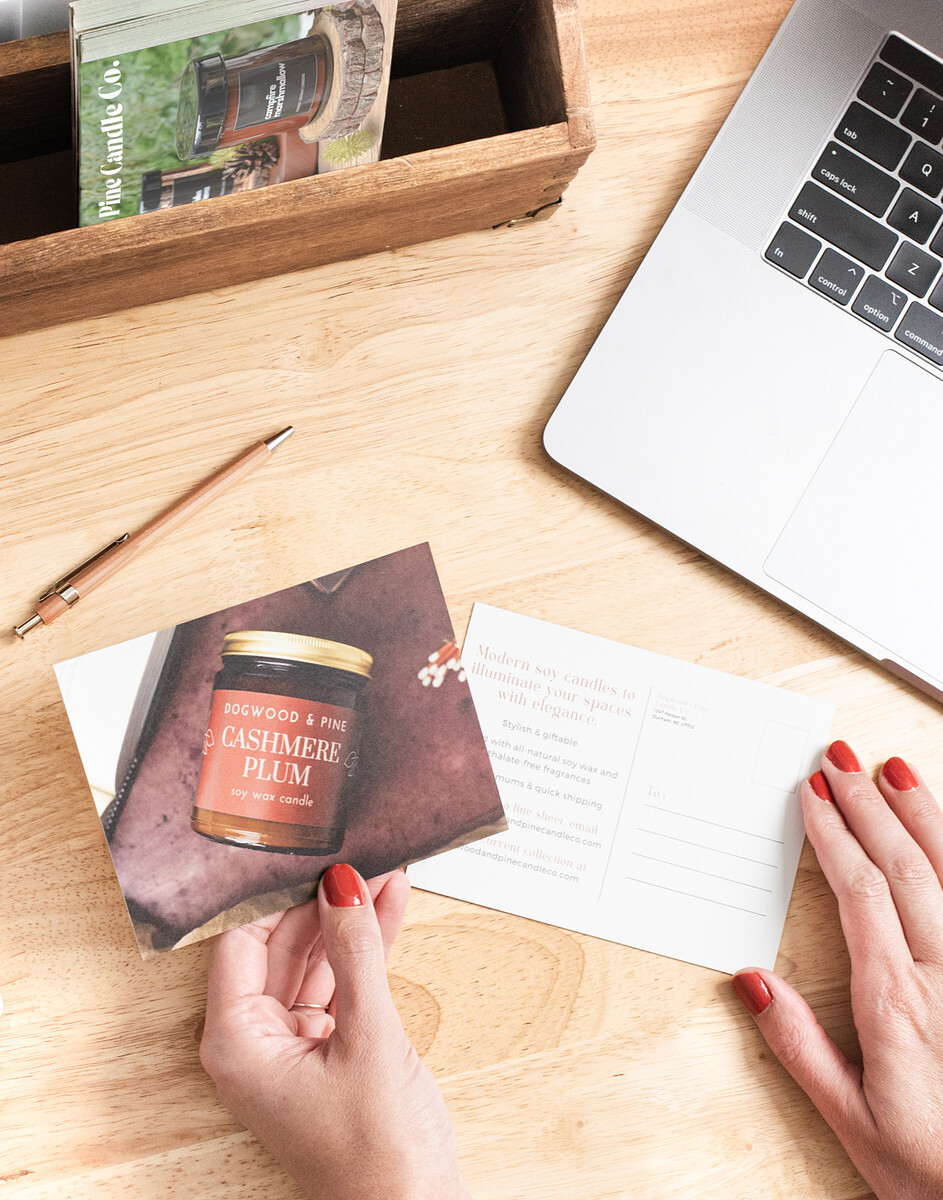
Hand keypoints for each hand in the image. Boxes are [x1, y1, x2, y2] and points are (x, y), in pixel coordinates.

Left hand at [200, 864, 471, 1199]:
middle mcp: (255, 1043)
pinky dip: (365, 951)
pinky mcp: (328, 1049)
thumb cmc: (377, 1156)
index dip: (279, 898)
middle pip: (281, 946)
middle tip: (360, 855)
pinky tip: (389, 909)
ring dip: (351, 921)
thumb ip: (355, 954)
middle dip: (324, 902)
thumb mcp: (369, 1039)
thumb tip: (342, 886)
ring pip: (316, 961)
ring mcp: (292, 1046)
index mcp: (237, 1045)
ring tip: (384, 870)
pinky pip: (341, 984)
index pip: (242, 942)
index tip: (311, 856)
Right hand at [732, 741, 942, 1199]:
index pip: (861, 892)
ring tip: (895, 771)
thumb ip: (801, 1049)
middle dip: (869, 805)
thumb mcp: (854, 1124)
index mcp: (898, 1003)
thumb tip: (754, 982)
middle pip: (904, 867)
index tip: (813, 793)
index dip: (835, 834)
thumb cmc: (933, 1169)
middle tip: (841, 758)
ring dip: (921, 815)